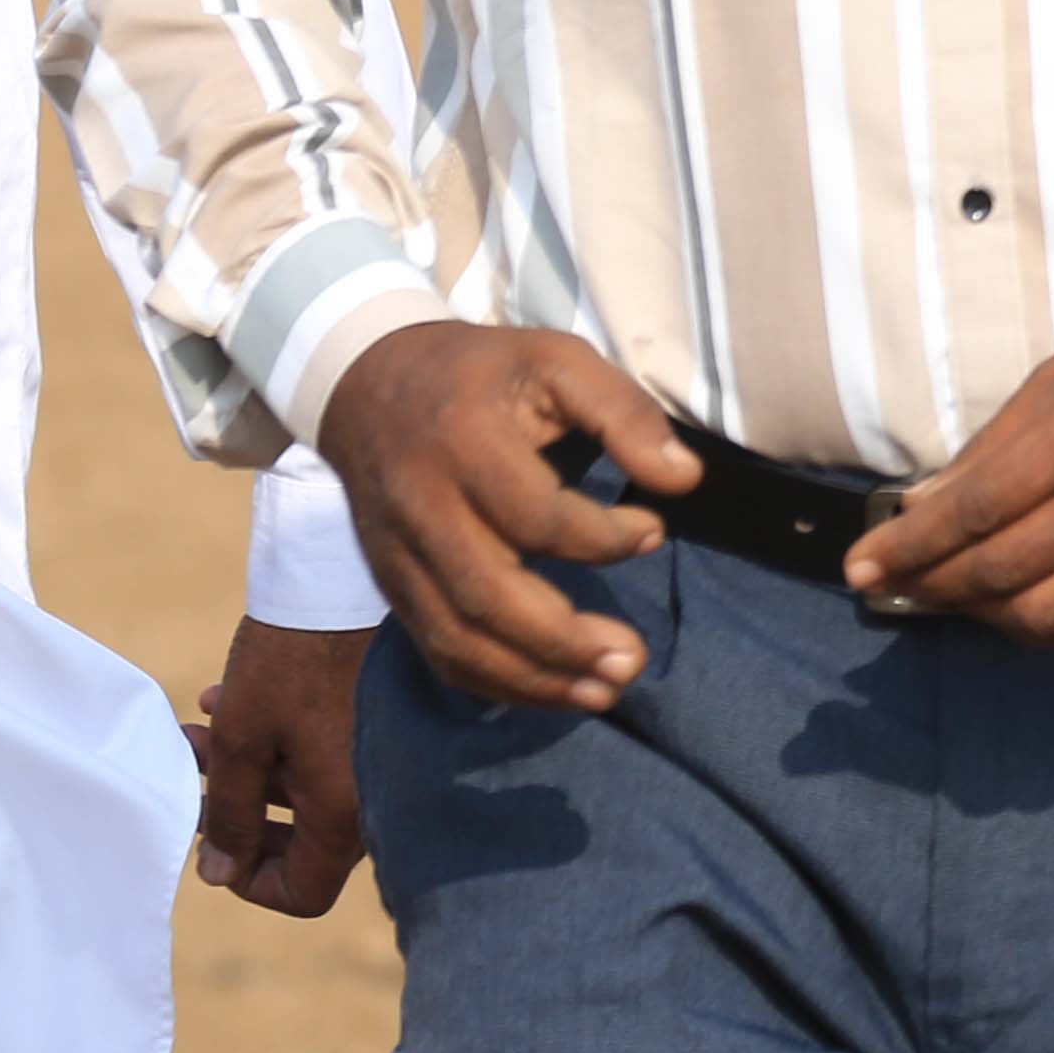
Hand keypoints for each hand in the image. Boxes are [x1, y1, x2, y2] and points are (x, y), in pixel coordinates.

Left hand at [187, 614, 375, 914]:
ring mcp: (375, 755)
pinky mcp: (373, 721)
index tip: (213, 842)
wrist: (342, 578)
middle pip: (304, 845)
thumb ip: (229, 816)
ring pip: (305, 792)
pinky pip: (323, 755)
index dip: (249, 881)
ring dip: (247, 773)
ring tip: (198, 732)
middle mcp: (372, 792)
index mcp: (344, 810)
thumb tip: (219, 874)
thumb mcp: (242, 740)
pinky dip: (275, 743)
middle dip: (239, 816)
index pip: (305, 892)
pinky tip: (229, 701)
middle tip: (195, 782)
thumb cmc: (291, 660)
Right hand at [311, 321, 698, 711]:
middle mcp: (420, 507)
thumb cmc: (482, 372)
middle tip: (634, 660)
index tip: (654, 532)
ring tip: (603, 692)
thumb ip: (624, 413)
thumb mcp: (558, 360)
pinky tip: (552, 690)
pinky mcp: (390, 585)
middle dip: (563, 640)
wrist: (367, 385)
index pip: (533, 515)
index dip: (602, 537)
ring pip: (456, 638)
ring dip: (532, 678)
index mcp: (463, 440)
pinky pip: (436, 648)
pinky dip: (493, 681)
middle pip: (486, 595)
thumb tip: (686, 480)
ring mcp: (396, 555)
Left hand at [841, 311, 1053, 649]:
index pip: (975, 511)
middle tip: (893, 584)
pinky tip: (1016, 610)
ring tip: (954, 594)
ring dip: (980, 615)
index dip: (909, 546)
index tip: (861, 567)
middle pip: (997, 571)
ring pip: (1040, 617)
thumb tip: (921, 508)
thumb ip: (990, 448)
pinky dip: (1041, 633)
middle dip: (928, 585)